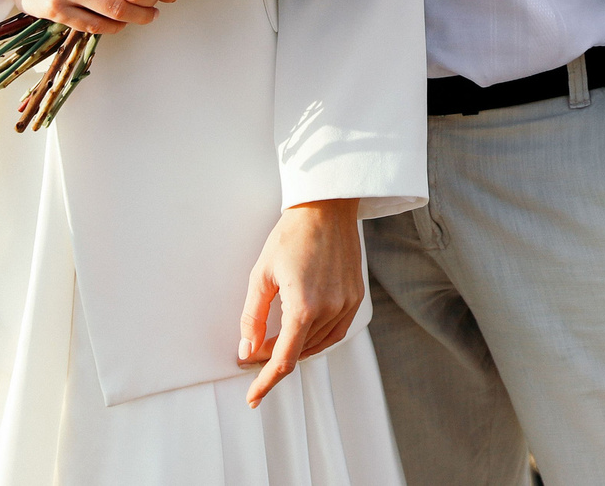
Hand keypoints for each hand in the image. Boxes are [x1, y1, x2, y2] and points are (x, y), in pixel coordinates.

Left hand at [238, 199, 363, 407]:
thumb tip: (247, 350)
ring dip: (296, 348)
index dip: (266, 382)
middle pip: (300, 352)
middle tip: (253, 352)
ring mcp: (347, 304)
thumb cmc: (291, 235)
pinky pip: (336, 331)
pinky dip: (317, 339)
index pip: (284, 360)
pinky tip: (302, 333)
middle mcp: (330, 309)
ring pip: (318, 344)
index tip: (252, 396)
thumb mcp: (261, 275)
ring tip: (274, 342)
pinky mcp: (357, 297)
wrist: (327, 208)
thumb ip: (252, 318)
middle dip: (274, 358)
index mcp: (304, 306)